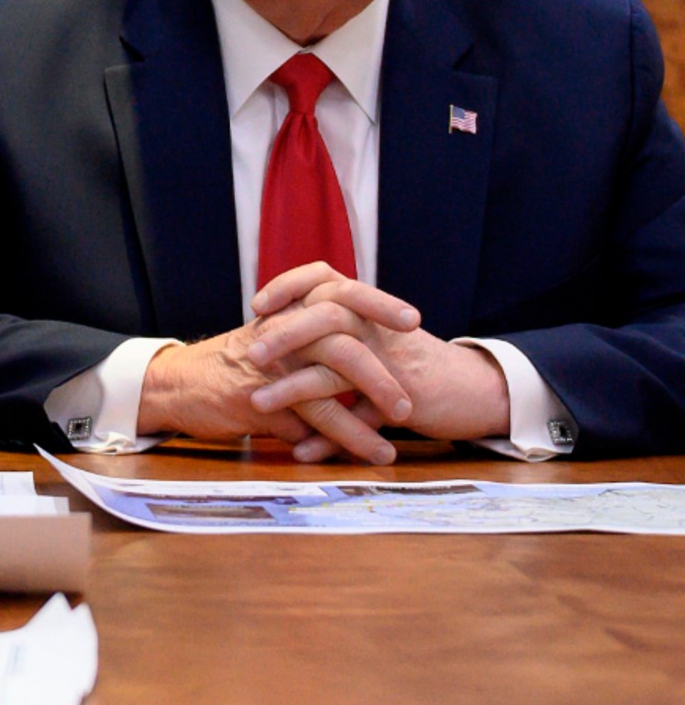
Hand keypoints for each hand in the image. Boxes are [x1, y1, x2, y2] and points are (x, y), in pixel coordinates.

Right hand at [138, 270, 417, 463]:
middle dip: (383, 367)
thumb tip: (359, 372)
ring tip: (397, 436)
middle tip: (411, 398)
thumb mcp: (271, 342)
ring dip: (370, 412)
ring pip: (330, 382)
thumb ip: (311, 350)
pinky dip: (347, 437)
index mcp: (288, 312)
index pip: (338, 293)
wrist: (174, 384)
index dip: (377, 303)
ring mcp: (270, 364)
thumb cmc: (227, 366)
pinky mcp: (259, 397)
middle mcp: (281, 332)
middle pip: (342, 336)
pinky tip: (371, 451)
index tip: (413, 320)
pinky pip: (312, 418)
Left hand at [247, 264, 511, 459]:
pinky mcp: (406, 399)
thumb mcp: (374, 340)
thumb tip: (276, 342)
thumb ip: (332, 336)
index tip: (257, 305)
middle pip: (326, 315)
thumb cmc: (415, 365)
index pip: (323, 278)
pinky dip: (329, 439)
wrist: (479, 390)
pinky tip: (301, 452)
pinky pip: (361, 418)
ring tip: (257, 403)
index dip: (289, 286)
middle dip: (285, 335)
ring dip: (294, 388)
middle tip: (252, 355)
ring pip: (338, 368)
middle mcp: (378, 328)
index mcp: (367, 309)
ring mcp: (393, 362)